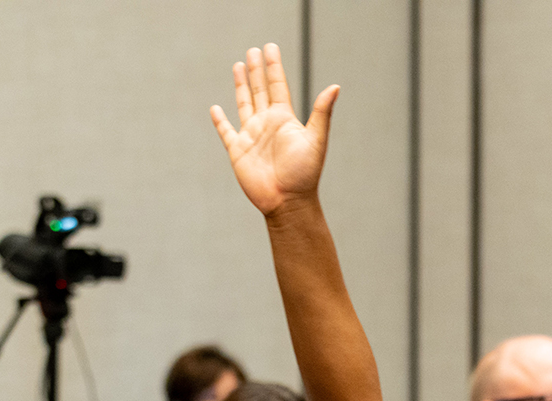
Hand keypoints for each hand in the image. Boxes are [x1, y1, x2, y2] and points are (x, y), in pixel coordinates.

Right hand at [209, 44, 339, 215]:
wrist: (288, 202)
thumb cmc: (305, 174)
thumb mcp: (316, 139)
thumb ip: (321, 112)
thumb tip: (336, 86)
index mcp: (284, 119)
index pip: (277, 86)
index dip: (273, 66)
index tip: (270, 47)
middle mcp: (268, 124)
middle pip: (259, 90)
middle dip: (256, 70)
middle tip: (253, 50)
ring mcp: (252, 136)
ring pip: (244, 104)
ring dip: (241, 86)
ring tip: (239, 66)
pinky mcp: (238, 151)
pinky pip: (226, 131)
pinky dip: (220, 120)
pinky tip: (215, 109)